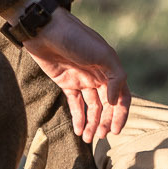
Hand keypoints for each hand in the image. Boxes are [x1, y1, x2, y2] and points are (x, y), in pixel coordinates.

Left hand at [23, 7, 130, 142]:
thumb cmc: (76, 37)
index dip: (121, 114)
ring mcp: (82, 80)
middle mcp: (99, 75)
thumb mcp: (103, 54)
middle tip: (100, 137)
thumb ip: (115, 77)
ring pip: (91, 108)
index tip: (115, 131)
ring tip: (88, 139)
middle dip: (104, 122)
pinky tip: (78, 130)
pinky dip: (78, 117)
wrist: (45, 29)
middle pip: (106, 105)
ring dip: (91, 123)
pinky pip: (75, 104)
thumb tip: (113, 101)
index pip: (122, 97)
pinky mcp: (66, 83)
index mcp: (111, 68)